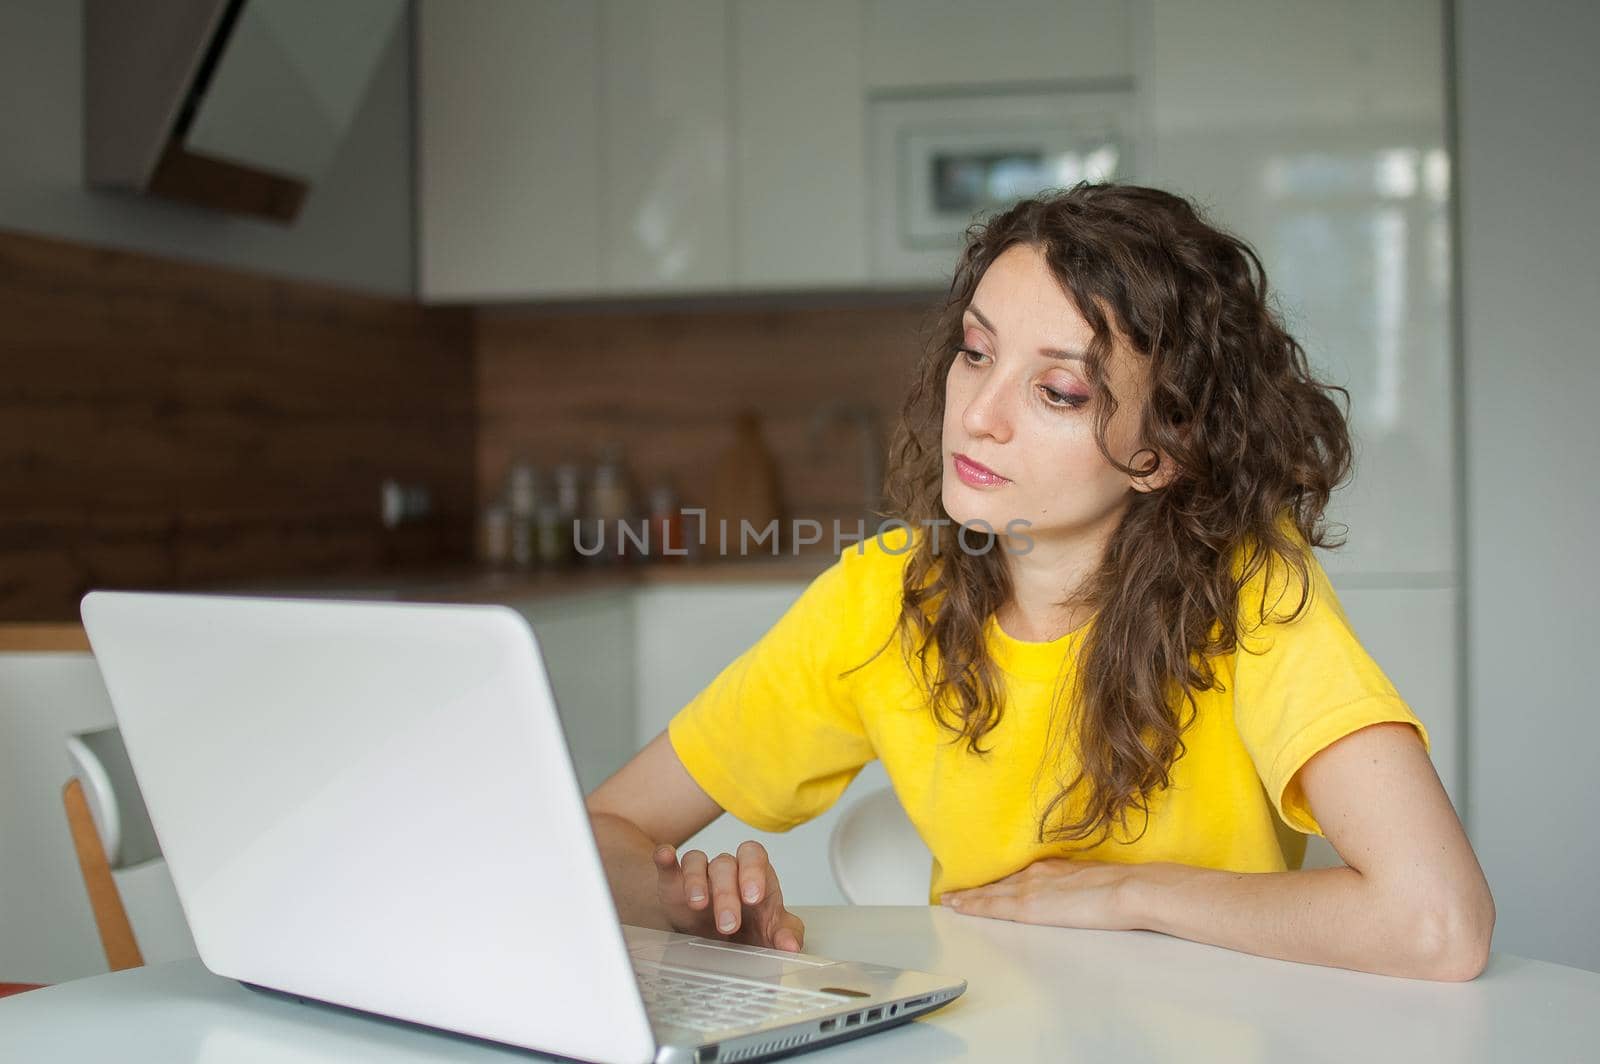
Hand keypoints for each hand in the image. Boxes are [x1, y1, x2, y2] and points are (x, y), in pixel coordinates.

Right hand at [652, 840, 805, 951]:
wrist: (721, 944)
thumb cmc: (750, 931)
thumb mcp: (772, 934)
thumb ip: (786, 935)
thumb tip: (791, 946)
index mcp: (754, 875)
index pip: (754, 856)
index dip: (753, 871)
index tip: (753, 898)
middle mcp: (727, 870)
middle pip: (725, 864)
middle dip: (726, 894)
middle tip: (728, 925)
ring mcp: (700, 875)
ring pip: (696, 861)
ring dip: (696, 881)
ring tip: (698, 905)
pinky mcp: (674, 884)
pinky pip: (668, 863)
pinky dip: (665, 859)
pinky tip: (665, 858)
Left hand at [939, 857, 1150, 930]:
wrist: (1129, 889)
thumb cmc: (1122, 886)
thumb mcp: (1093, 878)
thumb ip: (1076, 884)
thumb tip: (1074, 893)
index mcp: (1053, 867)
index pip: (1018, 874)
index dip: (998, 878)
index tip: (984, 881)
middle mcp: (1036, 873)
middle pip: (999, 881)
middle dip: (977, 886)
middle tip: (954, 890)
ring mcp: (1030, 888)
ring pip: (990, 892)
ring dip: (968, 896)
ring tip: (949, 899)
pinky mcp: (1028, 906)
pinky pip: (992, 906)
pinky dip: (972, 905)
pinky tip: (958, 906)